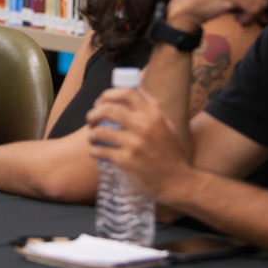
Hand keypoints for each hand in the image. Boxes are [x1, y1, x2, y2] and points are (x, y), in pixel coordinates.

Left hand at [85, 87, 191, 201]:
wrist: (176, 181)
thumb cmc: (169, 152)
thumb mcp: (166, 124)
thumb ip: (152, 106)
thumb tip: (134, 87)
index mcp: (153, 114)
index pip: (126, 93)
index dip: (108, 95)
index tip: (101, 103)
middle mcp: (144, 126)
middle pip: (107, 109)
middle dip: (93, 113)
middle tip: (91, 120)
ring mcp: (134, 144)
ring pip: (99, 131)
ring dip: (91, 133)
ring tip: (93, 137)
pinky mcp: (126, 161)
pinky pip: (99, 151)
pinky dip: (93, 150)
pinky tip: (96, 152)